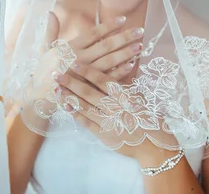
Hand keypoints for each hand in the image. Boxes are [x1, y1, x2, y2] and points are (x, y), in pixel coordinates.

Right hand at [26, 11, 143, 100]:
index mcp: (70, 47)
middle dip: (124, 37)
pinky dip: (120, 72)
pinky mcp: (88, 87)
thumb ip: (50, 31)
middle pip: (105, 46)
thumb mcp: (44, 49)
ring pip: (109, 61)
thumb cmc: (43, 70)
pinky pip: (107, 79)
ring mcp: (85, 74)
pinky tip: (131, 65)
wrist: (39, 95)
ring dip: (125, 53)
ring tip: (139, 46)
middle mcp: (78, 59)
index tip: (123, 19)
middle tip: (140, 30)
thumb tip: (50, 12)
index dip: (109, 26)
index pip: (93, 34)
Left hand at [56, 66, 178, 164]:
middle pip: (88, 92)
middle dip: (71, 82)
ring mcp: (108, 122)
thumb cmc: (148, 117)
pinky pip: (85, 122)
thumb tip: (120, 62)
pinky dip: (74, 113)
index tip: (73, 62)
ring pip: (84, 106)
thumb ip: (127, 82)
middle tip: (56, 73)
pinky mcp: (103, 134)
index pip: (103, 80)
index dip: (87, 71)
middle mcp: (115, 108)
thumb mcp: (140, 97)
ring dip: (68, 96)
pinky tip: (65, 105)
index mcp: (125, 96)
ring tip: (56, 88)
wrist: (153, 146)